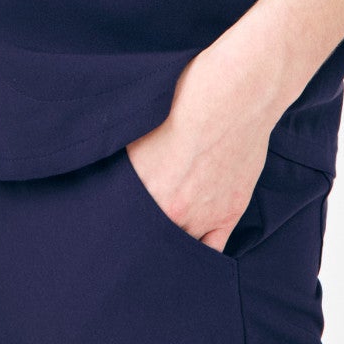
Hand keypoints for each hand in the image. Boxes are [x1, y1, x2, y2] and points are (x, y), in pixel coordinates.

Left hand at [124, 44, 277, 252]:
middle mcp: (171, 209)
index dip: (115, 221)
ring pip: (179, 246)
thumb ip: (125, 156)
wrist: (237, 91)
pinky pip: (212, 249)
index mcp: (142, 187)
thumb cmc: (191, 95)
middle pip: (148, 238)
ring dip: (169, 242)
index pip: (120, 220)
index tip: (109, 222)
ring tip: (161, 236)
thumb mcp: (143, 121)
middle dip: (140, 235)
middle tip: (136, 231)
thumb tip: (107, 169)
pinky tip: (190, 249)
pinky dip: (201, 252)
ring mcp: (203, 215)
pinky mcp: (230, 211)